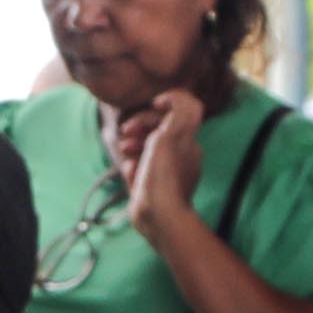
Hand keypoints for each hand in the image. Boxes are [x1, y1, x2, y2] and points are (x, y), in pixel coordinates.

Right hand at [116, 89, 208, 245]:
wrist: (159, 216)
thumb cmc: (164, 174)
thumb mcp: (174, 132)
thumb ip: (180, 108)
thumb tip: (173, 97)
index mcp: (188, 142)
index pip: (171, 117)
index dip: (155, 110)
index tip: (145, 110)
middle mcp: (179, 157)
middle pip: (155, 132)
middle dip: (139, 127)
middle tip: (126, 132)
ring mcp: (165, 174)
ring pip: (144, 150)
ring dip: (131, 145)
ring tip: (125, 150)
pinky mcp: (151, 188)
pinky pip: (138, 171)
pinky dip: (131, 168)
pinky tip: (130, 173)